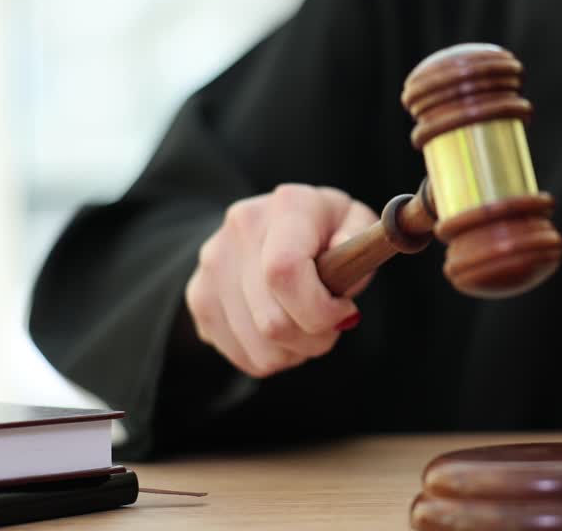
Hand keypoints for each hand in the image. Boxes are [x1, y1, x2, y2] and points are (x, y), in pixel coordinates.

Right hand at [185, 184, 377, 377]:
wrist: (272, 226)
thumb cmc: (327, 230)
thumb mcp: (356, 222)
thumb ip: (361, 237)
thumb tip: (344, 255)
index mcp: (288, 206)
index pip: (284, 271)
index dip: (318, 309)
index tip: (344, 310)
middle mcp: (240, 229)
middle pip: (272, 321)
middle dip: (315, 338)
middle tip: (331, 325)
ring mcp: (212, 264)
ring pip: (259, 348)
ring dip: (295, 351)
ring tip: (306, 325)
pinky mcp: (199, 296)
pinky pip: (241, 356)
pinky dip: (271, 356)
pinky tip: (282, 330)